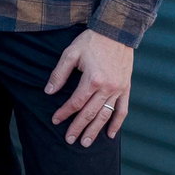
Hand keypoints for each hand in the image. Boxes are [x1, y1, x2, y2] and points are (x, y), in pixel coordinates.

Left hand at [45, 29, 132, 146]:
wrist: (116, 32)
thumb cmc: (91, 41)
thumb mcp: (70, 53)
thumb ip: (59, 74)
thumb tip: (48, 92)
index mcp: (92, 79)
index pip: (76, 102)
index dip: (64, 113)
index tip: (55, 120)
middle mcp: (107, 87)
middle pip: (90, 113)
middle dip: (79, 128)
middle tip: (70, 140)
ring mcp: (118, 89)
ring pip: (106, 115)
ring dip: (96, 130)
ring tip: (86, 142)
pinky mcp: (126, 88)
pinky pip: (123, 109)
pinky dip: (117, 123)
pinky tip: (110, 135)